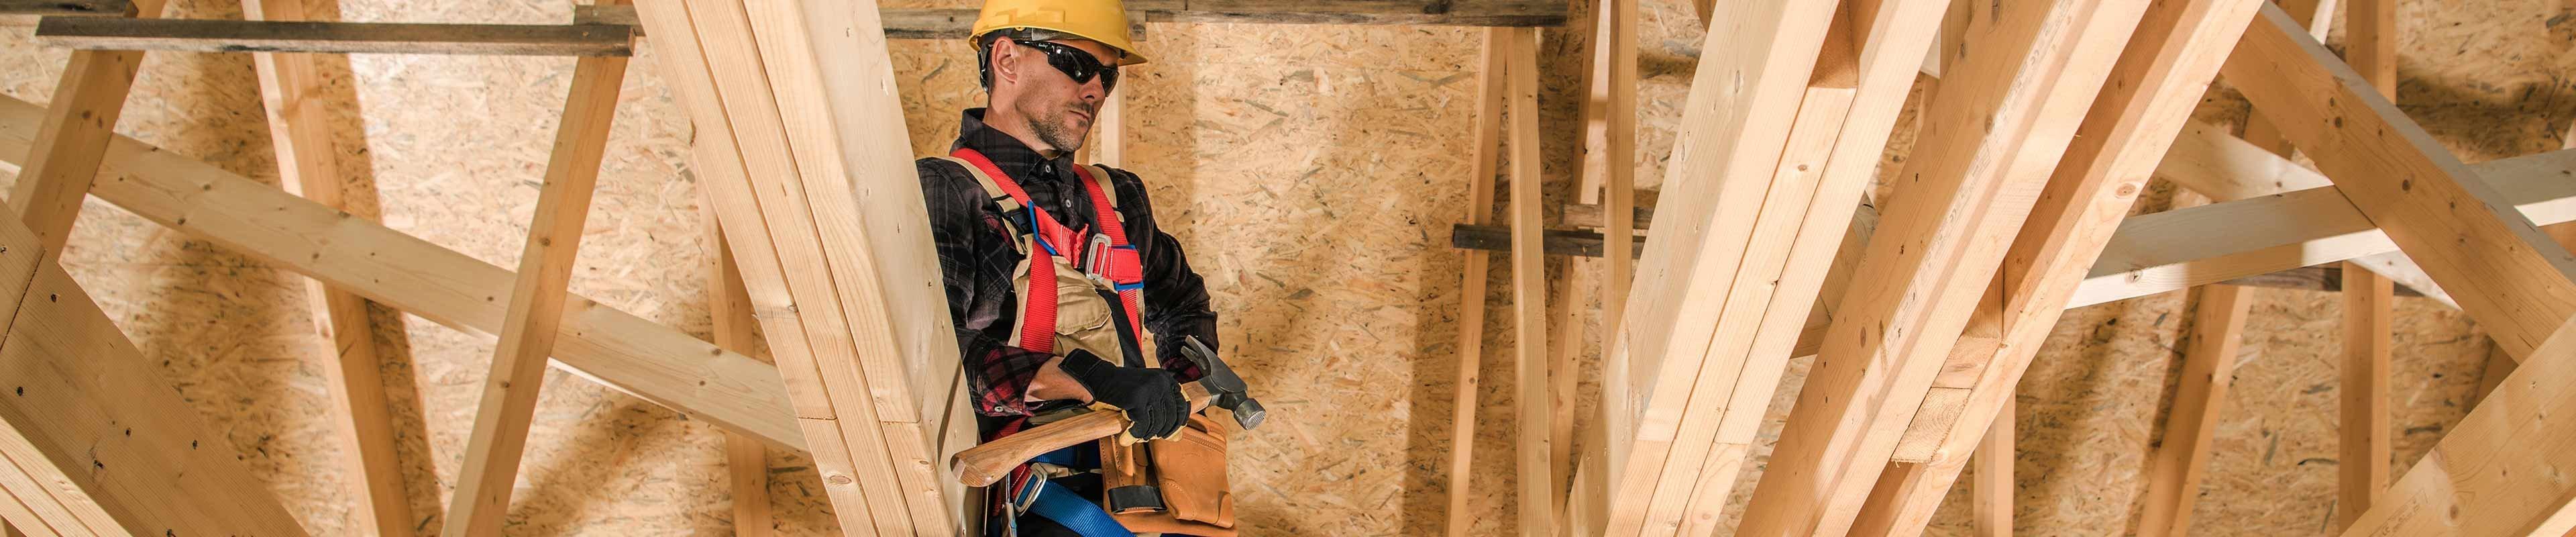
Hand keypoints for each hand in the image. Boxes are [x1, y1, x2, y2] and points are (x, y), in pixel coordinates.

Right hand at [1056, 349, 1187, 440]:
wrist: (1099, 379)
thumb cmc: (1122, 390)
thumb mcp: (1146, 398)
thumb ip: (1162, 413)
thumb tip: (1178, 437)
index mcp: (1166, 379)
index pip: (1183, 404)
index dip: (1179, 422)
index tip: (1171, 433)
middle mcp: (1161, 381)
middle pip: (1172, 416)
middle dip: (1162, 432)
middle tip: (1150, 437)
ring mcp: (1150, 388)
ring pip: (1157, 423)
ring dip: (1147, 435)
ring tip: (1137, 437)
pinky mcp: (1137, 398)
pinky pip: (1143, 425)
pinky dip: (1134, 435)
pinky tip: (1126, 438)